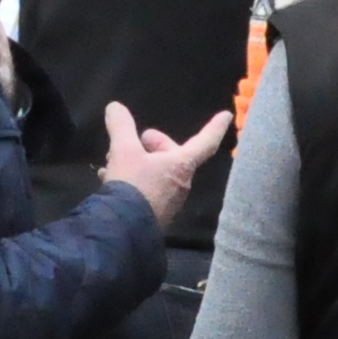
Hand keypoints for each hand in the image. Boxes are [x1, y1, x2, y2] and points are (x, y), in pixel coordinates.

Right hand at [98, 101, 231, 223]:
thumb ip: (120, 127)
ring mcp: (169, 202)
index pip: (205, 142)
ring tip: (115, 160)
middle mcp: (181, 184)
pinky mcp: (155, 214)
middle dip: (156, 145)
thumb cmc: (132, 185)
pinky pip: (149, 190)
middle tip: (140, 138)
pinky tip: (111, 180)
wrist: (123, 231)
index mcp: (182, 165)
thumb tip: (115, 107)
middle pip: (175, 156)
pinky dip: (135, 180)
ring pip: (159, 173)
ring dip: (141, 163)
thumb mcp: (123, 151)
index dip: (215, 127)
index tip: (226, 116)